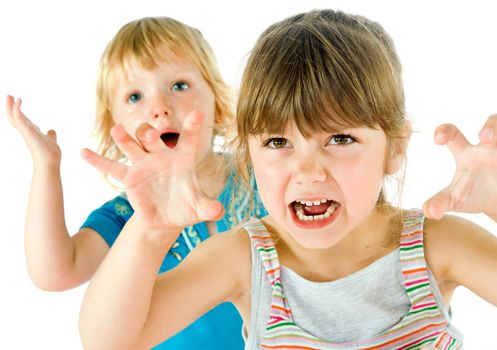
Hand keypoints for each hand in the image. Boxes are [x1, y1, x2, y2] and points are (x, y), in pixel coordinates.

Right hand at [5, 95, 60, 166]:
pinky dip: (17, 109)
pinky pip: (19, 118)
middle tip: (9, 95)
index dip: (18, 111)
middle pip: (14, 117)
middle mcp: (26, 131)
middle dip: (11, 106)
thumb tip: (52, 130)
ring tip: (9, 95)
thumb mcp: (50, 140)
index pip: (22, 120)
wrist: (50, 162)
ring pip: (14, 117)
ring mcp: (25, 131)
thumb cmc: (50, 154)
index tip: (17, 101)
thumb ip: (50, 135)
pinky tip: (19, 100)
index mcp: (31, 132)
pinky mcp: (27, 131)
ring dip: (10, 106)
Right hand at [81, 110, 222, 231]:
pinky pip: (112, 168)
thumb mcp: (199, 208)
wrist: (167, 216)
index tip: (198, 114)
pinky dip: (98, 161)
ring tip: (117, 131)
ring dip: (125, 139)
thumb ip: (209, 207)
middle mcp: (161, 157)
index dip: (193, 126)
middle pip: (153, 138)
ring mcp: (143, 165)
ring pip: (132, 146)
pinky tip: (83, 152)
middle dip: (149, 133)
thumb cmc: (186, 207)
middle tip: (148, 133)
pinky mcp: (129, 178)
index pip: (189, 139)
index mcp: (182, 159)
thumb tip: (219, 211)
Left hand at [423, 115, 496, 219]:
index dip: (445, 131)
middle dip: (492, 127)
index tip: (437, 140)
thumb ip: (438, 203)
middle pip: (493, 123)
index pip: (453, 134)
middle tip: (485, 138)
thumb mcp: (455, 200)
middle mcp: (489, 147)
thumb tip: (430, 212)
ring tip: (495, 142)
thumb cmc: (474, 194)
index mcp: (467, 153)